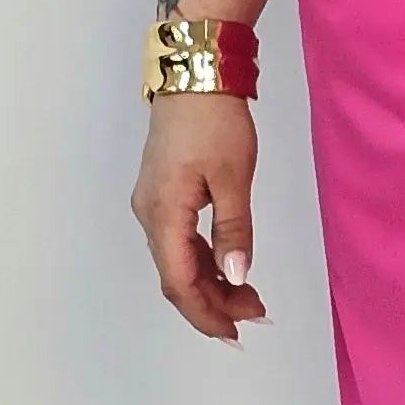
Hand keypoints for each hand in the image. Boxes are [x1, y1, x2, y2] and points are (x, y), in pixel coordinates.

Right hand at [132, 94, 264, 343]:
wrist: (196, 74)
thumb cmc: (215, 121)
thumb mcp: (233, 178)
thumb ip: (234, 231)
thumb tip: (236, 276)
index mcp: (163, 214)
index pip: (179, 281)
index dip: (206, 312)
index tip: (237, 330)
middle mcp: (149, 214)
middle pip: (176, 276)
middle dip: (213, 302)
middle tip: (255, 315)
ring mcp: (153, 204)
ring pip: (177, 261)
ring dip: (210, 283)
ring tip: (249, 296)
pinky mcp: (162, 193)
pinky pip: (178, 241)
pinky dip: (203, 261)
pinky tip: (228, 268)